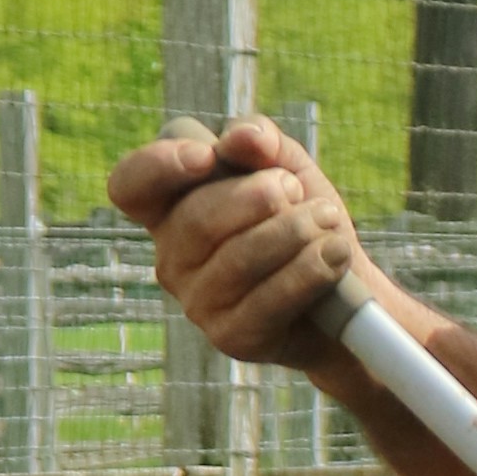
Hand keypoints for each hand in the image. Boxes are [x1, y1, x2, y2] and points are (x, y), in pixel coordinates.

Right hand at [109, 111, 363, 369]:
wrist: (347, 294)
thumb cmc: (302, 221)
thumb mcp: (286, 167)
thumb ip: (260, 140)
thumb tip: (244, 138)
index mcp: (169, 209)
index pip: (130, 186)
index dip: (158, 166)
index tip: (208, 157)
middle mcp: (172, 258)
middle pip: (197, 219)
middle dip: (258, 197)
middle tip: (297, 190)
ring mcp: (198, 303)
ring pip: (237, 259)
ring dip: (293, 231)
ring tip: (329, 220)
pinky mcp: (231, 338)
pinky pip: (267, 301)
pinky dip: (308, 271)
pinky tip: (335, 254)